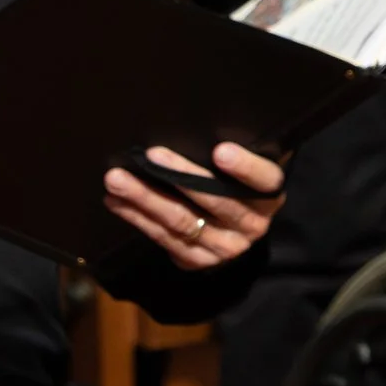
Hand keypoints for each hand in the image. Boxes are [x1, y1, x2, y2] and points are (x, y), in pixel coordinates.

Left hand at [103, 143, 282, 271]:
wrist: (235, 234)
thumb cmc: (235, 186)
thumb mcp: (246, 172)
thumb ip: (234, 155)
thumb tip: (200, 125)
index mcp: (269, 196)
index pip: (264, 180)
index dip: (245, 167)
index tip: (220, 151)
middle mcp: (251, 224)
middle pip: (214, 200)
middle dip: (179, 176)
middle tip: (151, 155)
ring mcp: (224, 247)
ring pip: (182, 220)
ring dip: (146, 198)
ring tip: (117, 180)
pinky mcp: (198, 261)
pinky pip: (164, 238)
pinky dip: (138, 218)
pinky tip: (117, 202)